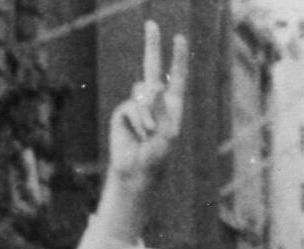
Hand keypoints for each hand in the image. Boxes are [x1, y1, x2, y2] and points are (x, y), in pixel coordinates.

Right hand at [106, 20, 188, 188]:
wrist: (137, 170)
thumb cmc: (158, 155)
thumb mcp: (167, 133)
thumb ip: (161, 107)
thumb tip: (154, 85)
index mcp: (171, 105)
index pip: (176, 77)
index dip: (178, 59)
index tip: (179, 38)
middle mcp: (155, 101)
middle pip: (152, 68)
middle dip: (152, 46)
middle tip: (151, 24)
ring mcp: (138, 105)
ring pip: (141, 92)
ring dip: (147, 113)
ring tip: (149, 132)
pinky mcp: (124, 112)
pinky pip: (131, 107)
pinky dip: (137, 120)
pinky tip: (139, 134)